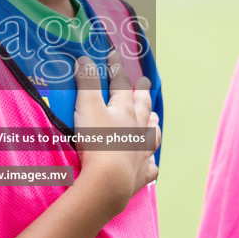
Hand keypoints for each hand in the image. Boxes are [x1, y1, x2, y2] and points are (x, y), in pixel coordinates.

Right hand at [71, 48, 159, 219]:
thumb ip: (86, 83)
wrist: (109, 182)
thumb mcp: (87, 108)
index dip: (116, 68)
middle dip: (142, 93)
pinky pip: (150, 167)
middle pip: (142, 107)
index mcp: (124, 111)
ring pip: (152, 134)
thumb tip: (85, 59)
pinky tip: (149, 162)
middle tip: (145, 83)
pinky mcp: (141, 174)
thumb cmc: (97, 142)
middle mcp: (138, 129)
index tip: (113, 55)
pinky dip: (150, 163)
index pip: (121, 84)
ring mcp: (142, 152)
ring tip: (153, 118)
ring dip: (152, 124)